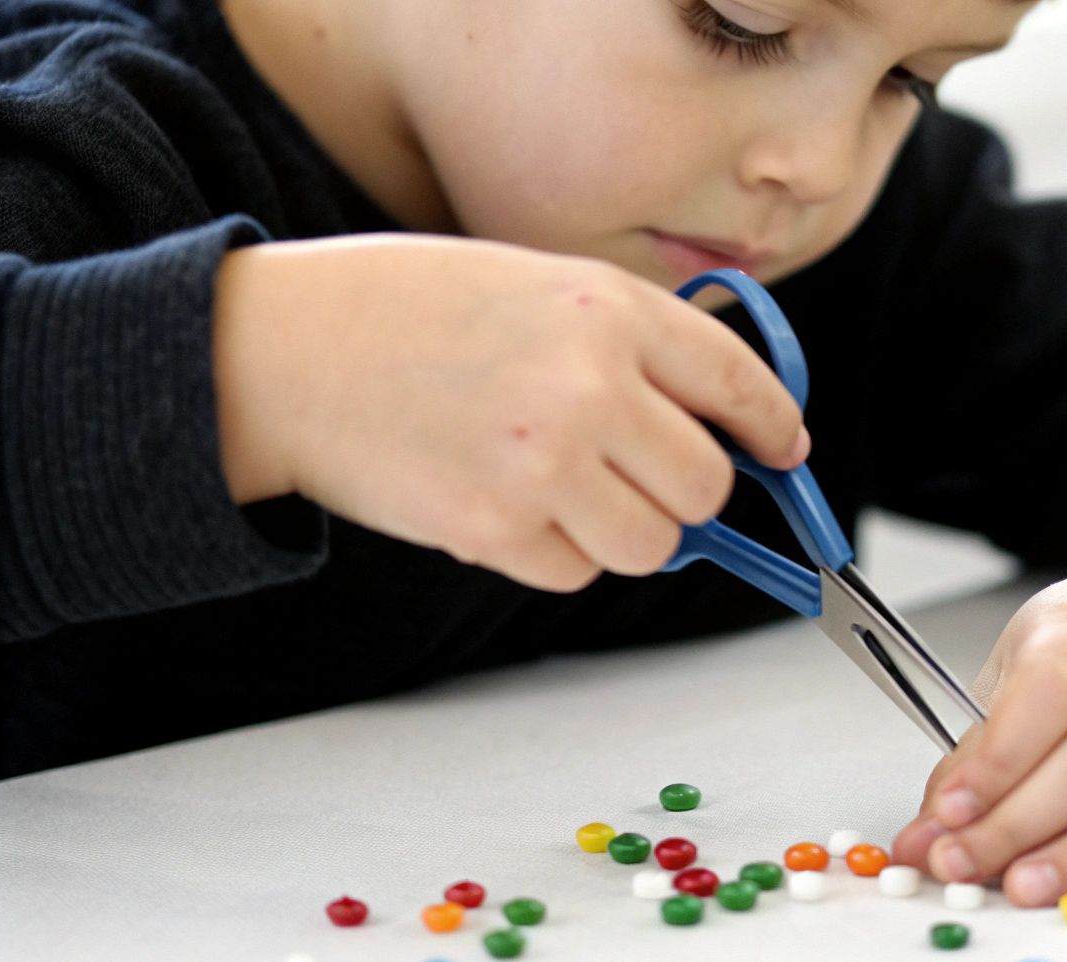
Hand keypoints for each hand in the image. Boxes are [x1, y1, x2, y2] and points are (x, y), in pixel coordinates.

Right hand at [211, 233, 807, 589]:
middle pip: (706, 485)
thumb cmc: (411, 310)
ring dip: (623, 531)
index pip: (739, 385)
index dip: (772, 428)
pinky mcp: (495, 526)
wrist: (285, 350)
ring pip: (651, 544)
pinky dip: (554, 553)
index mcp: (609, 309)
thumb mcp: (537, 285)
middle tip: (643, 477)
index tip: (782, 451)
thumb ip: (630, 344)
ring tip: (560, 486)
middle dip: (688, 494)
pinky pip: (575, 572)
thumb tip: (719, 430)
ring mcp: (545, 462)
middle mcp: (591, 385)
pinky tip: (501, 501)